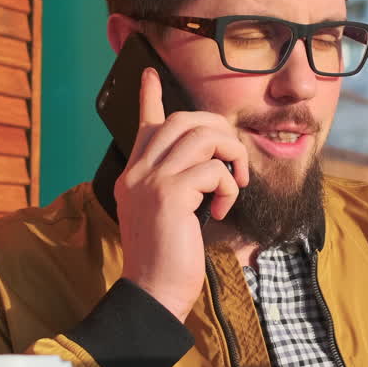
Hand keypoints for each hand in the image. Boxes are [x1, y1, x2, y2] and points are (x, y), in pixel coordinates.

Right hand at [114, 68, 248, 320]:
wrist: (153, 293)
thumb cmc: (167, 260)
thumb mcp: (168, 215)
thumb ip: (176, 185)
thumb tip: (205, 166)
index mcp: (133, 175)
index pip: (144, 124)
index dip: (149, 96)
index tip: (150, 74)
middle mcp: (136, 171)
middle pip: (184, 120)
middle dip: (220, 133)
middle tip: (233, 165)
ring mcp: (150, 179)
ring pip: (203, 136)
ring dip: (230, 156)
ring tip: (232, 186)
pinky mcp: (169, 193)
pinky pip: (214, 169)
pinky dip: (228, 187)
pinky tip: (219, 210)